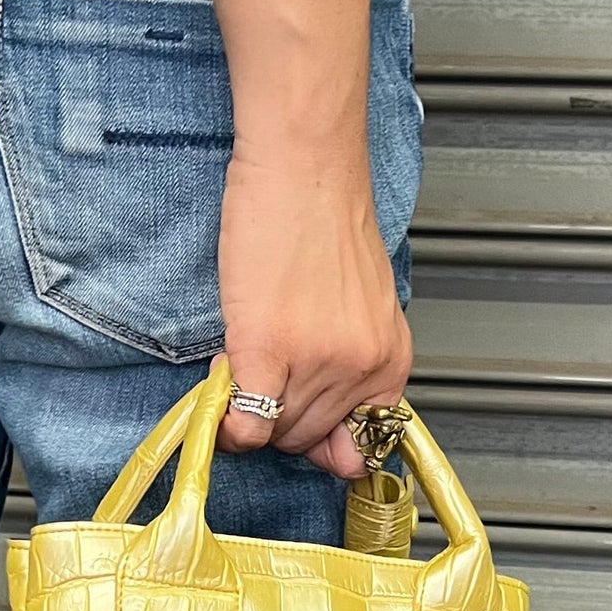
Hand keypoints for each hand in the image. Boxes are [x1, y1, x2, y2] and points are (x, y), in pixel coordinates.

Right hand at [215, 142, 410, 477]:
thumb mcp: (360, 309)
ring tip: (246, 355)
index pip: (356, 444)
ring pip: (275, 432)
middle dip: (279, 416)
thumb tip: (330, 445)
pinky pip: (246, 421)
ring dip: (251, 406)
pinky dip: (227, 422)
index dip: (319, 436)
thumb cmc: (325, 222)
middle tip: (263, 371)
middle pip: (308, 440)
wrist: (304, 166)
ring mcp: (317, 362)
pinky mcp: (268, 347)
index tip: (297, 415)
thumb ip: (351, 372)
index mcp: (389, 360)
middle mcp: (362, 367)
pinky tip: (222, 392)